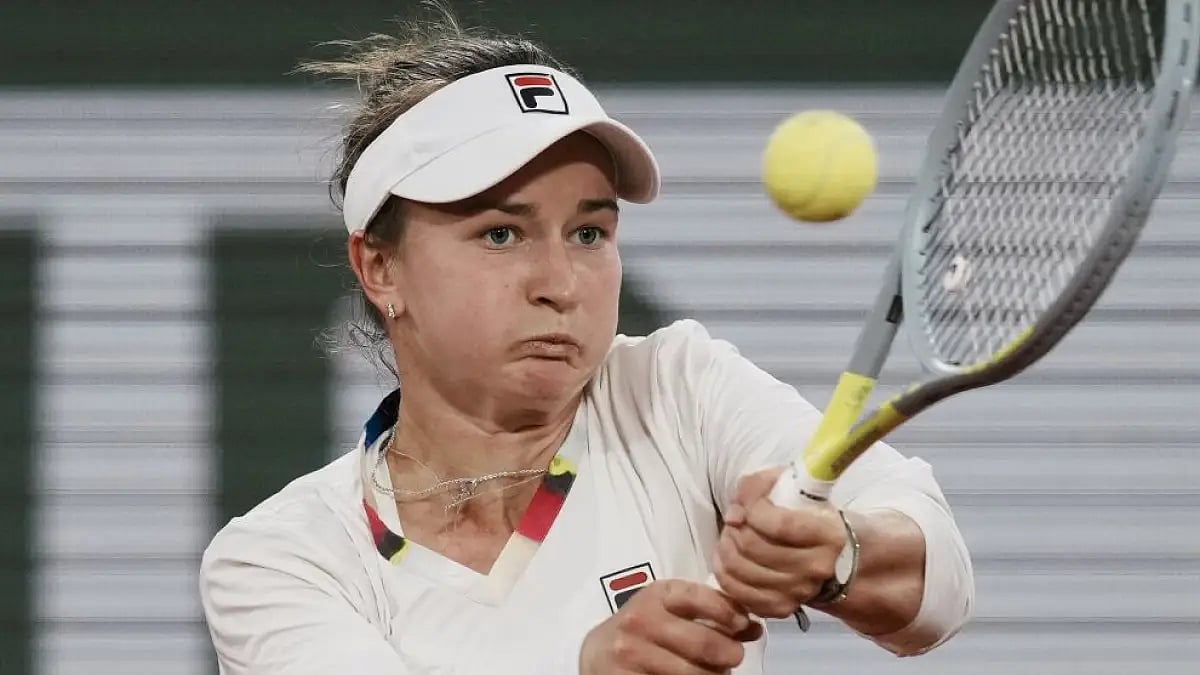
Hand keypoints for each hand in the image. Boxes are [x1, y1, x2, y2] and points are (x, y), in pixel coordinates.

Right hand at [579, 578, 763, 674]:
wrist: (596, 653)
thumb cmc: (641, 628)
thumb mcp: (668, 608)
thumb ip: (709, 611)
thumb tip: (752, 627)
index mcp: (656, 595)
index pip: (702, 598)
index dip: (730, 614)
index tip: (743, 625)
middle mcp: (641, 620)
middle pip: (704, 644)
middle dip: (729, 654)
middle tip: (733, 657)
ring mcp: (632, 652)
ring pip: (694, 673)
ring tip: (713, 673)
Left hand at [712, 466, 845, 617]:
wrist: (831, 556)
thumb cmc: (808, 515)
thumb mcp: (794, 487)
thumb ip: (761, 486)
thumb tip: (734, 514)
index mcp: (829, 535)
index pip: (780, 525)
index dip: (753, 509)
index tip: (748, 503)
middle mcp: (817, 567)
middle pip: (754, 547)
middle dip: (735, 530)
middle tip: (734, 521)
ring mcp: (800, 592)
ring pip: (742, 570)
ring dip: (725, 548)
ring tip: (730, 537)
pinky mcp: (782, 608)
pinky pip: (739, 593)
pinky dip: (724, 574)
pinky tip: (726, 559)